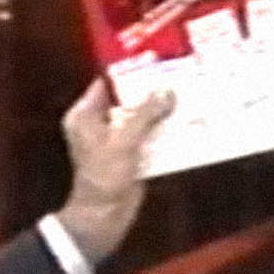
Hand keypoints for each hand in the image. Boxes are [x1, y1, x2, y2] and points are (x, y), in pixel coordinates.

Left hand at [56, 78, 173, 264]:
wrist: (104, 217)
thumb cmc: (104, 177)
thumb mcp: (123, 141)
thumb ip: (145, 114)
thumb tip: (167, 91)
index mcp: (85, 115)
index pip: (106, 83)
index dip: (128, 69)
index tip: (154, 56)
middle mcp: (98, 124)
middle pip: (128, 98)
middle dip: (151, 89)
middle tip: (178, 70)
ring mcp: (116, 140)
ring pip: (142, 117)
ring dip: (161, 110)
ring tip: (188, 89)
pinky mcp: (132, 154)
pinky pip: (150, 136)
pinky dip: (165, 129)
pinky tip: (187, 118)